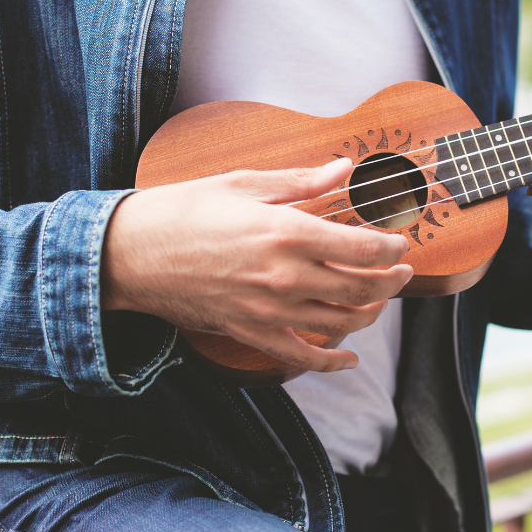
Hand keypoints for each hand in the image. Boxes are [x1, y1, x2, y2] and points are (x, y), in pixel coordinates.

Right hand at [102, 158, 412, 372]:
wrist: (129, 254)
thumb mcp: (244, 184)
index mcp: (287, 232)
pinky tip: (349, 360)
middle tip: (403, 271)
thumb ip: (301, 181)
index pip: (363, 249)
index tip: (398, 240)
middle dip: (393, 281)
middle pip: (362, 289)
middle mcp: (285, 276)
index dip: (391, 247)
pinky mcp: (250, 332)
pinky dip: (331, 362)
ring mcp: (269, 310)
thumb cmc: (183, 210)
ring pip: (340, 323)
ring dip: (371, 314)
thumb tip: (342, 169)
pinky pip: (300, 357)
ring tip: (380, 300)